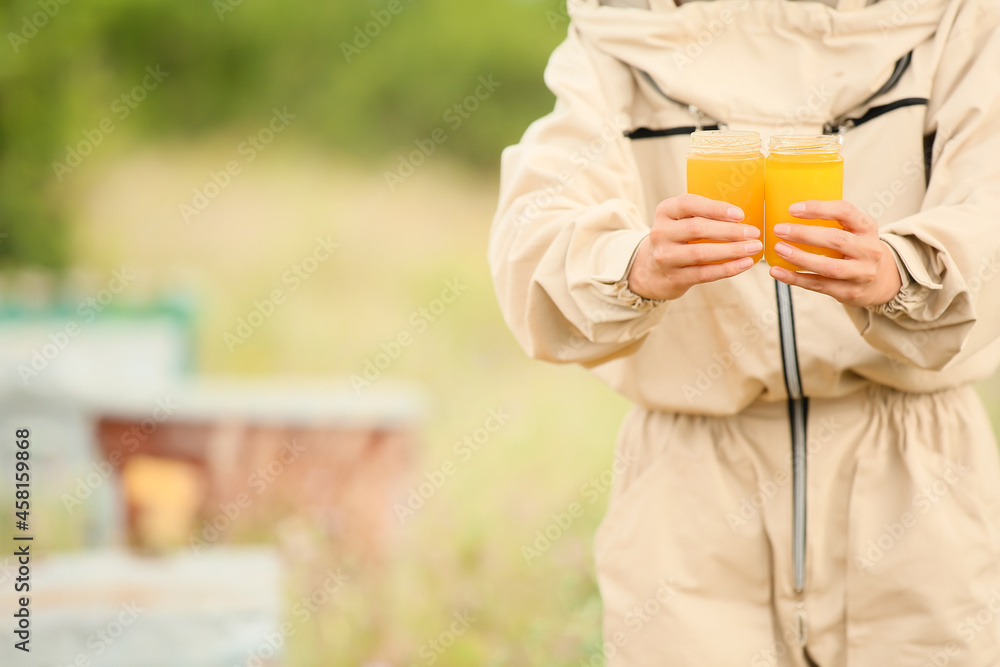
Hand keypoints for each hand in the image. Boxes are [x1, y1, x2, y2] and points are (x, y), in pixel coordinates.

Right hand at [627, 194, 761, 300]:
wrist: (651, 271)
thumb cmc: (677, 239)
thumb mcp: (680, 221)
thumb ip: (702, 215)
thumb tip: (743, 217)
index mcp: (665, 211)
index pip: (689, 204)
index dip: (715, 209)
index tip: (740, 214)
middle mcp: (661, 233)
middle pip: (697, 229)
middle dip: (730, 231)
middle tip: (753, 232)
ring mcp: (665, 257)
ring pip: (701, 253)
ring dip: (731, 250)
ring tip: (753, 248)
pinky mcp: (673, 277)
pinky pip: (704, 273)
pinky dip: (727, 269)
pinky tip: (744, 264)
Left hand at [768, 200, 901, 306]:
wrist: (882, 281)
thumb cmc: (857, 249)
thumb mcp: (855, 231)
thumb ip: (832, 222)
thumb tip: (789, 213)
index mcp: (867, 227)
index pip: (845, 211)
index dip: (818, 209)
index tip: (792, 209)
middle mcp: (869, 250)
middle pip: (836, 240)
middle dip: (804, 234)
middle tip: (779, 230)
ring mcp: (861, 273)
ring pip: (828, 266)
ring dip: (799, 258)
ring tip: (778, 249)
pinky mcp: (850, 292)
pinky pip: (819, 285)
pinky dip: (795, 278)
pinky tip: (778, 271)